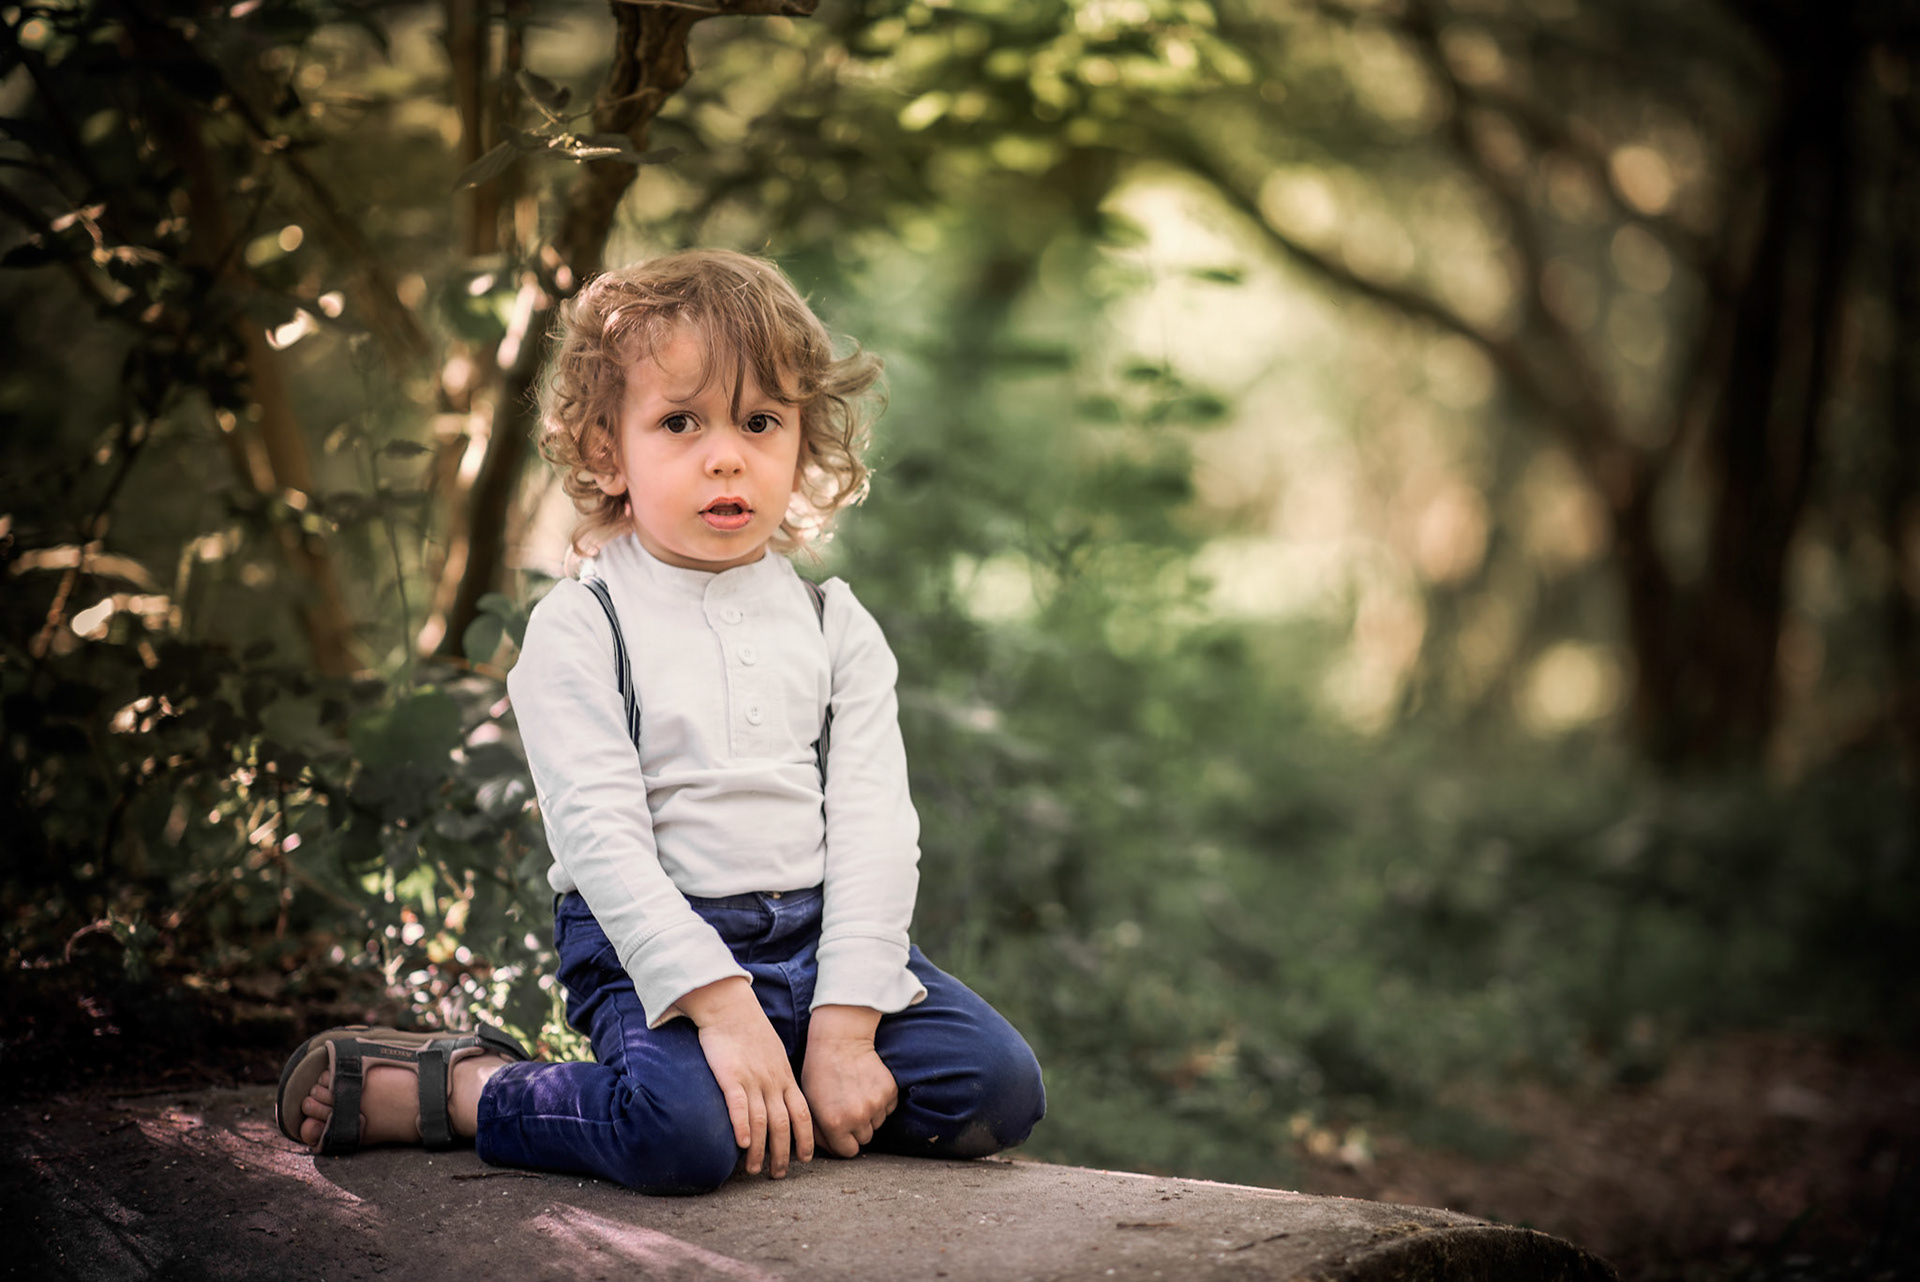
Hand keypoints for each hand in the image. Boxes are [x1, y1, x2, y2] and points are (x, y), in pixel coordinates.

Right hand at [677, 976, 813, 1176]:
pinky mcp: (730, 1075)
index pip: (803, 1113)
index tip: (806, 1159)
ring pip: (762, 1121)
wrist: (730, 1006)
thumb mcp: (774, 1055)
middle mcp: (772, 1082)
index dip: (806, 1138)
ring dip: (760, 1150)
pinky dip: (742, 1126)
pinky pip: (739, 1105)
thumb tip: (781, 1099)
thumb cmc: (750, 1031)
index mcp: (785, 1078)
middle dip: (783, 1154)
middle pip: (783, 1125)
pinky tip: (742, 1144)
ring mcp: (752, 1079)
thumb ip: (779, 1078)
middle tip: (778, 1175)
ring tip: (755, 1170)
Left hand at [802, 1005, 896, 1157]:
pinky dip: (880, 1102)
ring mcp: (876, 1105)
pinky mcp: (889, 1092)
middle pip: (864, 1139)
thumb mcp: (810, 1104)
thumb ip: (819, 1131)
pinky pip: (888, 1109)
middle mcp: (857, 1118)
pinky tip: (866, 1086)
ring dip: (869, 1115)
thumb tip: (831, 1148)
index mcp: (834, 1124)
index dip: (843, 1143)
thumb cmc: (820, 1071)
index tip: (840, 1132)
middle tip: (847, 1109)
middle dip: (856, 1129)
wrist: (840, 1041)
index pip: (847, 1152)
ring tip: (855, 1094)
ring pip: (877, 1124)